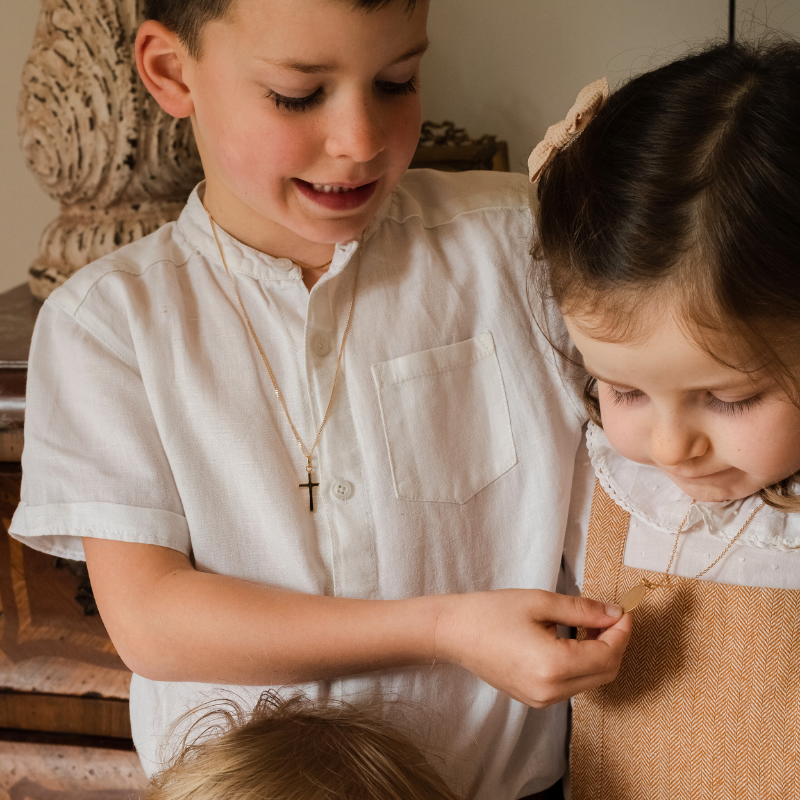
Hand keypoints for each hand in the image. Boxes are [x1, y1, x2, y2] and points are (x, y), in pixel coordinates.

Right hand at [434, 589, 631, 707]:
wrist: (454, 632)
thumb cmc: (491, 612)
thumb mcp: (540, 602)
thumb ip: (582, 609)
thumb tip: (614, 613)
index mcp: (554, 666)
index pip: (608, 654)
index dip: (622, 632)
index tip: (624, 610)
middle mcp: (551, 691)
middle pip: (605, 673)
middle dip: (615, 644)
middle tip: (610, 616)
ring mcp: (542, 699)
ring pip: (591, 681)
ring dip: (600, 654)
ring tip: (590, 624)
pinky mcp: (534, 699)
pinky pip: (572, 685)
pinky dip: (582, 664)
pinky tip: (572, 639)